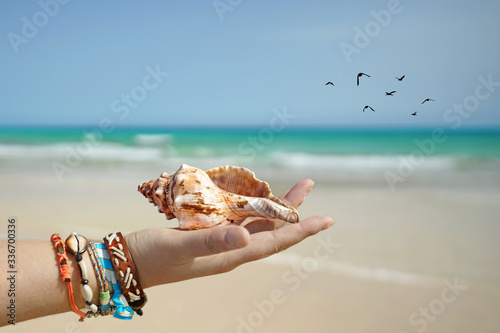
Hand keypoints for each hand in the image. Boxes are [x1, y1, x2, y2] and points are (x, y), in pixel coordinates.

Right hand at [125, 179, 334, 288]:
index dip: (301, 230)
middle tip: (307, 184)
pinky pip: (235, 219)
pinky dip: (248, 206)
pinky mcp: (205, 234)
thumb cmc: (150, 257)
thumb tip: (246, 237)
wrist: (125, 263)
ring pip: (255, 223)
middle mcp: (229, 250)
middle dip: (292, 210)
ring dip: (273, 206)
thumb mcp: (179, 247)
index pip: (275, 243)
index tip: (326, 219)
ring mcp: (218, 242)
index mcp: (229, 256)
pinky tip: (251, 197)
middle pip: (270, 230)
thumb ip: (212, 242)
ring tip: (290, 189)